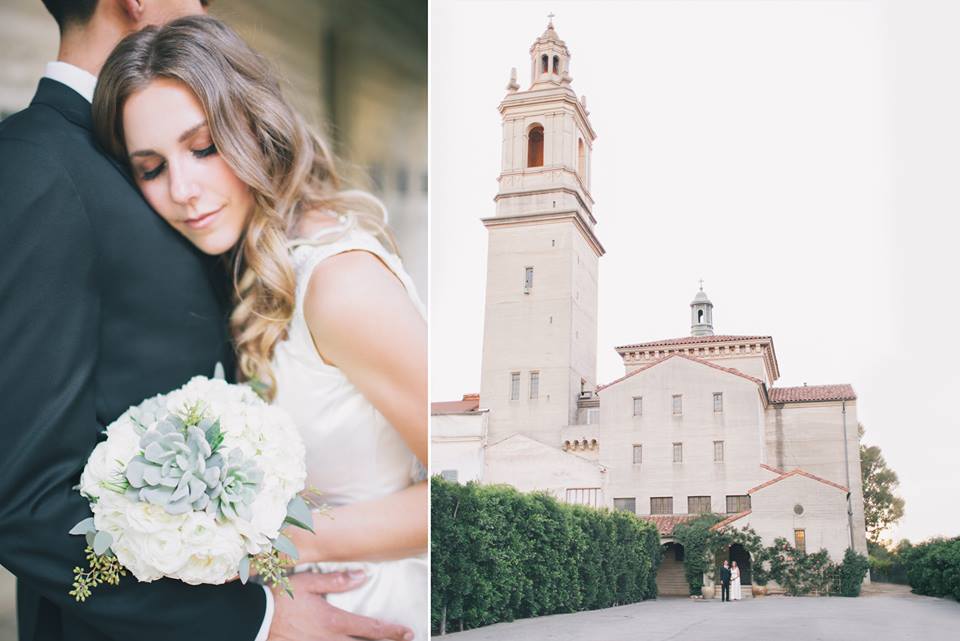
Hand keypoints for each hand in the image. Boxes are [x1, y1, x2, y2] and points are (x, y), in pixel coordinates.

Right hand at [268, 570, 412, 640]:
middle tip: (402, 639)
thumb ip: (336, 581)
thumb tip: (362, 576)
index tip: (407, 631)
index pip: (371, 628)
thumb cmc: (280, 600)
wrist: (255, 621)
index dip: (392, 631)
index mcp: (334, 621)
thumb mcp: (308, 583)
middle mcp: (330, 640)